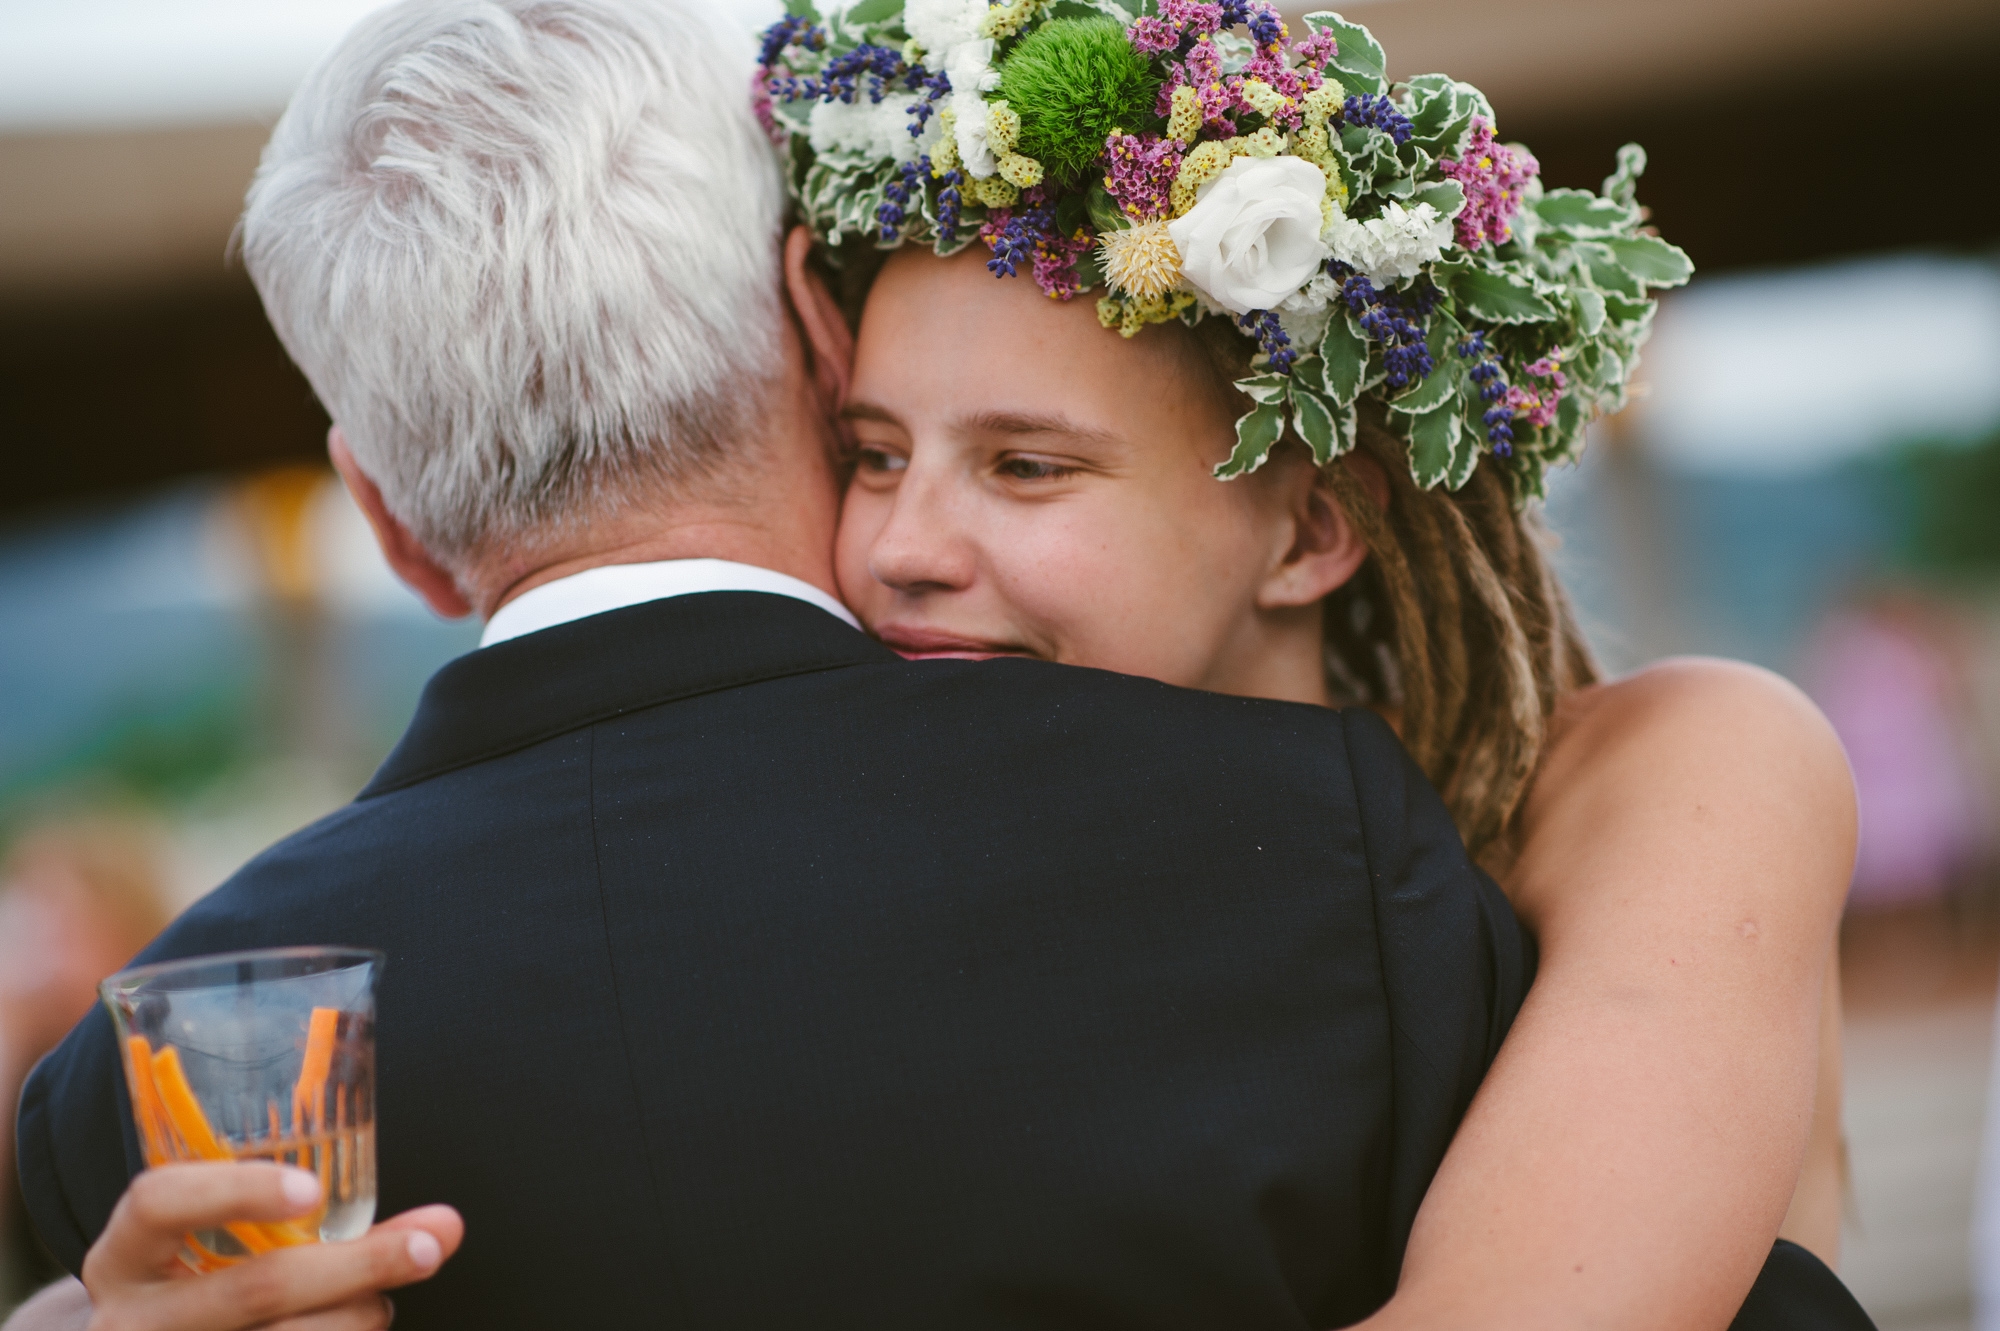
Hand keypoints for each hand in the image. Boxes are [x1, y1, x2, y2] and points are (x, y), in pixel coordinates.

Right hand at [76, 1163, 461, 1330]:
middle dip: (357, 1265)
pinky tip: (357, 1324)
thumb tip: (444, 1226)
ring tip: (379, 1301)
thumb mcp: (211, 1247)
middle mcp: (130, 1319)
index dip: (237, 1191)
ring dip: (359, 1315)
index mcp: (123, 1256)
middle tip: (425, 1247)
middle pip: (255, 1288)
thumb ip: (313, 1223)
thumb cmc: (195, 1288)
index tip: (313, 1190)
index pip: (159, 1202)